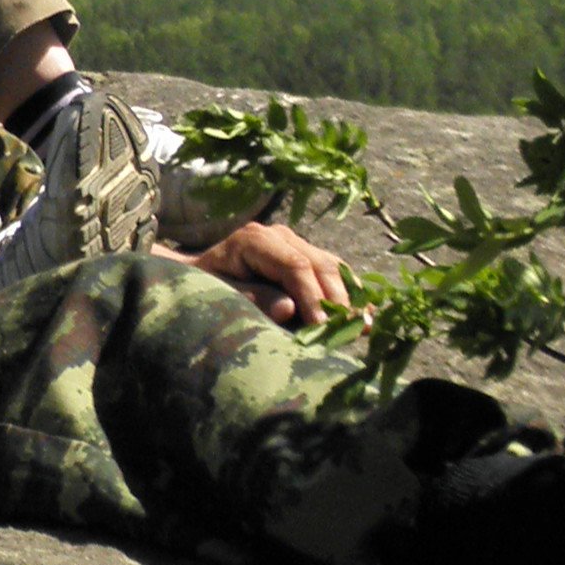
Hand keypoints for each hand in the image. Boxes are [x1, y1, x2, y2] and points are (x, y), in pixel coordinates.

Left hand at [172, 218, 352, 328]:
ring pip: (332, 266)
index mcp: (255, 240)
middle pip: (319, 264)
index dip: (312, 297)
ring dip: (350, 296)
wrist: (199, 276)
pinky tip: (365, 314)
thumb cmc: (206, 288)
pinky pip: (334, 272)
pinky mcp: (306, 256)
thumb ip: (253, 299)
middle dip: (338, 298)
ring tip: (364, 325)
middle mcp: (280, 235)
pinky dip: (349, 292)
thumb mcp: (221, 295)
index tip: (322, 326)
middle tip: (354, 329)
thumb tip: (288, 308)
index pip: (295, 266)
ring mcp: (296, 243)